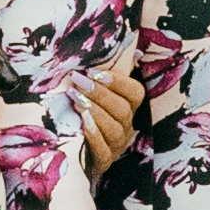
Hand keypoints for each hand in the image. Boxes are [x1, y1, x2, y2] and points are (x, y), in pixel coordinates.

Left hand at [77, 58, 145, 180]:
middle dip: (99, 93)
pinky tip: (81, 122)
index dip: (117, 81)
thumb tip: (121, 48)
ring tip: (75, 99)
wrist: (78, 153)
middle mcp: (127, 126)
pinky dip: (93, 134)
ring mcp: (117, 145)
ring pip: (113, 127)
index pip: (135, 92)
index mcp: (129, 107)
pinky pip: (103, 149)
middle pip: (122, 109)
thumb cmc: (87, 115)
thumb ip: (102, 75)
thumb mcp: (96, 94)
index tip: (93, 72)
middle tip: (77, 81)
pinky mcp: (104, 161)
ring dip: (94, 111)